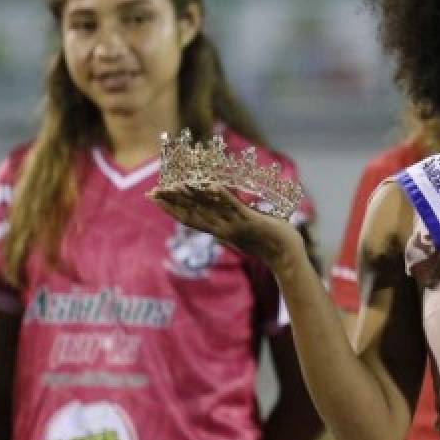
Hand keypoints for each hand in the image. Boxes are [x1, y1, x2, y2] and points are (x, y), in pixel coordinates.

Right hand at [149, 182, 302, 269]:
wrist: (286, 255)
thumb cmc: (266, 242)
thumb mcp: (242, 233)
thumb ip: (228, 224)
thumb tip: (216, 220)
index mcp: (219, 230)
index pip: (189, 218)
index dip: (171, 209)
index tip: (155, 198)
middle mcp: (223, 229)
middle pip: (192, 213)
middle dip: (172, 202)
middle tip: (153, 191)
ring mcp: (236, 224)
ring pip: (209, 208)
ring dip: (193, 195)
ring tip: (176, 184)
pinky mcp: (251, 219)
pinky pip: (234, 205)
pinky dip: (223, 194)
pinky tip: (212, 184)